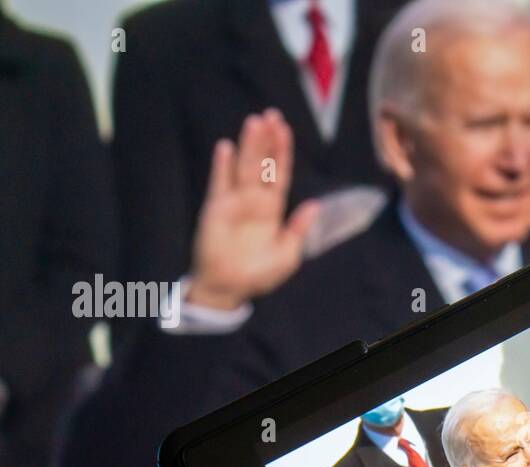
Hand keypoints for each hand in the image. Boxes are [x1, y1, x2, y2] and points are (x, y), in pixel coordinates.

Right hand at [185, 109, 320, 310]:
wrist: (230, 287)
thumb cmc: (259, 273)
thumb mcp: (287, 255)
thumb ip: (298, 229)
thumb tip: (314, 205)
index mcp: (273, 209)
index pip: (280, 174)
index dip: (283, 151)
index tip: (284, 128)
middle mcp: (254, 200)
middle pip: (263, 164)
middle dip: (266, 140)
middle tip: (271, 115)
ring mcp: (234, 202)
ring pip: (243, 168)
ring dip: (248, 146)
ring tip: (253, 122)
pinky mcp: (215, 209)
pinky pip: (219, 184)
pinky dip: (222, 167)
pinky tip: (225, 147)